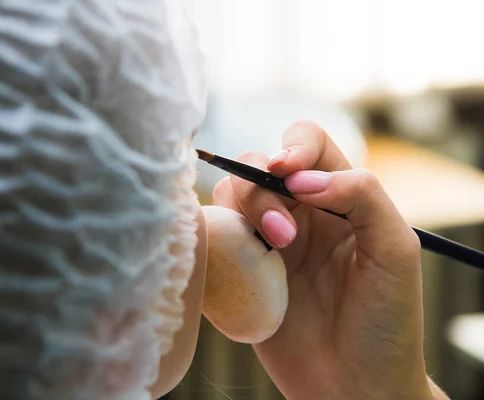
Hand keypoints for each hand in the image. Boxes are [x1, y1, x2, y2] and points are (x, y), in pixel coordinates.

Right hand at [211, 121, 446, 398]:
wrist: (354, 387)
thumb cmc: (386, 321)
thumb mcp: (395, 249)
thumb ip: (361, 195)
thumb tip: (302, 179)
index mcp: (336, 200)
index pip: (307, 145)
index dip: (292, 147)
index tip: (287, 172)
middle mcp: (297, 214)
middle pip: (257, 166)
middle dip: (262, 189)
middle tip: (285, 235)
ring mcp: (265, 244)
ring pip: (229, 196)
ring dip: (242, 210)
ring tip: (270, 251)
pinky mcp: (240, 272)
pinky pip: (213, 237)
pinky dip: (214, 234)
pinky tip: (236, 259)